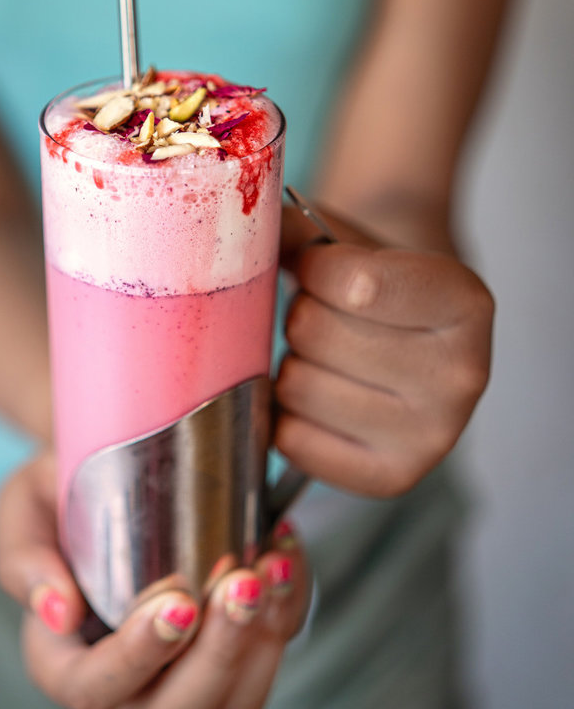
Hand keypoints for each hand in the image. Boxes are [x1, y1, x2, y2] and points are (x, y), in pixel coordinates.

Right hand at [0, 453, 310, 708]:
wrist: (111, 461)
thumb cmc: (59, 493)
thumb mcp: (22, 507)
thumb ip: (23, 558)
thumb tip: (57, 613)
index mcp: (65, 661)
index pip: (92, 691)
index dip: (137, 660)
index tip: (175, 603)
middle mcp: (130, 683)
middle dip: (218, 655)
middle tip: (238, 583)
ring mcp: (187, 671)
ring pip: (235, 700)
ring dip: (263, 640)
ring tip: (269, 567)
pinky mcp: (235, 644)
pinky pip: (273, 650)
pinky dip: (289, 605)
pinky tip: (283, 548)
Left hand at [276, 205, 493, 496]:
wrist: (412, 336)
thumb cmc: (376, 283)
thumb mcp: (348, 240)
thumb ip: (296, 231)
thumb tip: (244, 238)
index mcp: (465, 301)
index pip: (356, 284)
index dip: (314, 270)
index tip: (319, 268)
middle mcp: (463, 375)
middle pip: (317, 335)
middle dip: (301, 317)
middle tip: (326, 318)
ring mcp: (433, 436)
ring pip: (298, 386)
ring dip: (292, 365)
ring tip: (324, 359)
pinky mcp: (394, 478)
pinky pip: (294, 442)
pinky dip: (286, 417)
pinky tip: (317, 398)